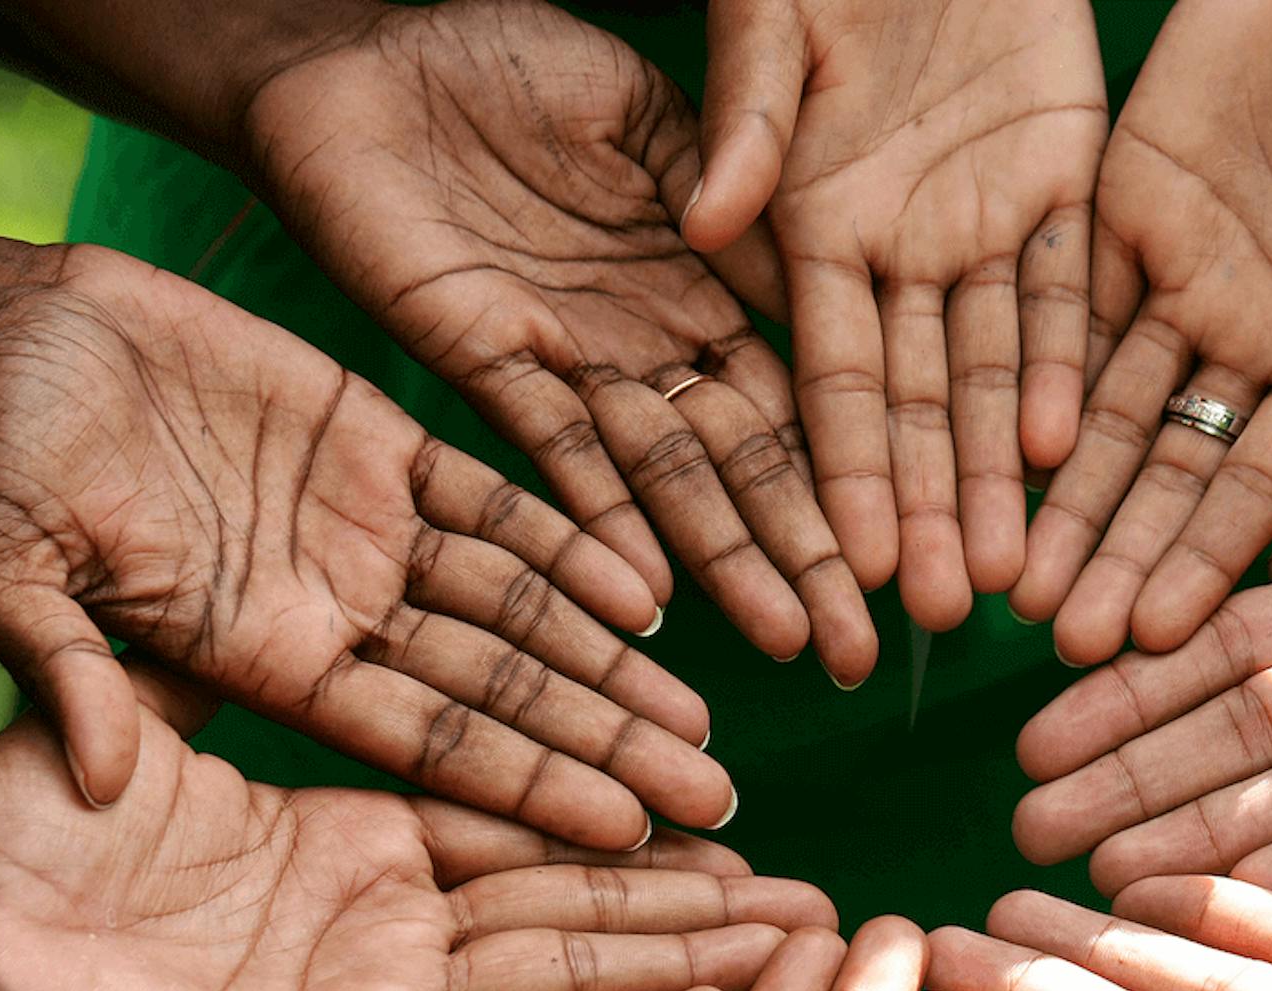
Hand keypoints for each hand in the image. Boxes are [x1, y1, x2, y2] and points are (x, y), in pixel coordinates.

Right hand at [0, 240, 722, 843]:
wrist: (9, 333)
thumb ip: (61, 666)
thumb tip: (103, 776)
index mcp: (263, 657)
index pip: (423, 740)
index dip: (526, 785)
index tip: (627, 833)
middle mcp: (340, 610)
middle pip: (504, 692)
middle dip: (607, 747)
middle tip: (717, 803)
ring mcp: (370, 530)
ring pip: (524, 607)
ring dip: (614, 661)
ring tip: (705, 717)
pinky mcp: (384, 444)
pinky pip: (499, 499)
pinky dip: (573, 539)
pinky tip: (652, 588)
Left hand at [0, 665, 834, 990]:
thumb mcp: (133, 725)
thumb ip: (224, 678)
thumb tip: (278, 602)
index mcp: (336, 823)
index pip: (509, 797)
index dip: (607, 784)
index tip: (698, 771)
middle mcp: (375, 908)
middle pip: (563, 886)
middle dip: (680, 883)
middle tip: (794, 873)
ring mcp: (369, 990)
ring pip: (559, 966)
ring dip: (674, 955)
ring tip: (785, 936)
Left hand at [241, 0, 876, 685]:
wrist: (363, 53)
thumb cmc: (508, 62)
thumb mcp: (649, 112)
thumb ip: (727, 192)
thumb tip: (828, 278)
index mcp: (696, 285)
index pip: (790, 400)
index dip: (847, 474)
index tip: (908, 546)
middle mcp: (642, 343)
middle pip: (741, 469)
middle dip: (803, 559)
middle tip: (858, 650)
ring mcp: (568, 361)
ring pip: (662, 481)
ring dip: (723, 562)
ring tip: (787, 640)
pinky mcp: (482, 357)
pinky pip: (551, 452)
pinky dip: (600, 519)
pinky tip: (649, 590)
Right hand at [683, 0, 1107, 627]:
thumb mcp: (771, 15)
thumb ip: (746, 119)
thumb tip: (708, 224)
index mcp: (814, 225)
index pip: (827, 374)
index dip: (839, 469)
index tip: (841, 561)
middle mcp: (901, 247)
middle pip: (916, 402)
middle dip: (926, 508)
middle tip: (937, 611)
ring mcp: (984, 221)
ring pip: (993, 369)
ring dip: (999, 470)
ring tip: (1011, 570)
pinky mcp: (1064, 176)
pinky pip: (1070, 284)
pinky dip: (1063, 359)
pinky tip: (1062, 444)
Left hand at [1012, 0, 1271, 663]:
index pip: (1265, 483)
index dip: (1210, 559)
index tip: (1158, 637)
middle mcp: (1250, 346)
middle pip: (1171, 470)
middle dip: (1116, 554)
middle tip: (1058, 641)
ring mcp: (1178, 290)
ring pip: (1106, 414)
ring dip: (1060, 497)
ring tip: (1011, 582)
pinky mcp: (1114, 226)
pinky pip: (1065, 317)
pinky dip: (1034, 385)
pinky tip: (995, 456)